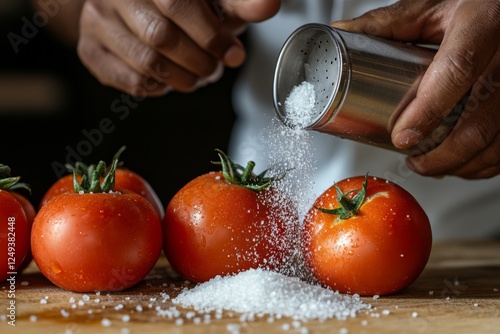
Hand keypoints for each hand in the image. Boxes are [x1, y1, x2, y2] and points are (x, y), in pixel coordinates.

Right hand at [77, 0, 279, 95]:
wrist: (137, 6)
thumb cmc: (182, 3)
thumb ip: (240, 3)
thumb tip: (267, 6)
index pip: (178, 4)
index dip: (211, 36)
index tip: (232, 54)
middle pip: (161, 37)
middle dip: (199, 62)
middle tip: (214, 68)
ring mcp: (97, 19)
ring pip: (145, 63)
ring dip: (182, 78)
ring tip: (197, 74)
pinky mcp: (90, 48)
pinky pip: (128, 80)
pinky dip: (157, 88)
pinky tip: (168, 79)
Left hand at [332, 0, 499, 178]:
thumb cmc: (475, 3)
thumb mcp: (432, 6)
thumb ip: (389, 23)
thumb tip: (344, 33)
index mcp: (483, 23)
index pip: (456, 71)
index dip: (427, 111)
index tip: (402, 136)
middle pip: (479, 123)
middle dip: (441, 157)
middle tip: (413, 162)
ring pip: (496, 142)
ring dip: (462, 165)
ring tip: (432, 165)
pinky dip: (485, 163)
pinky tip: (463, 162)